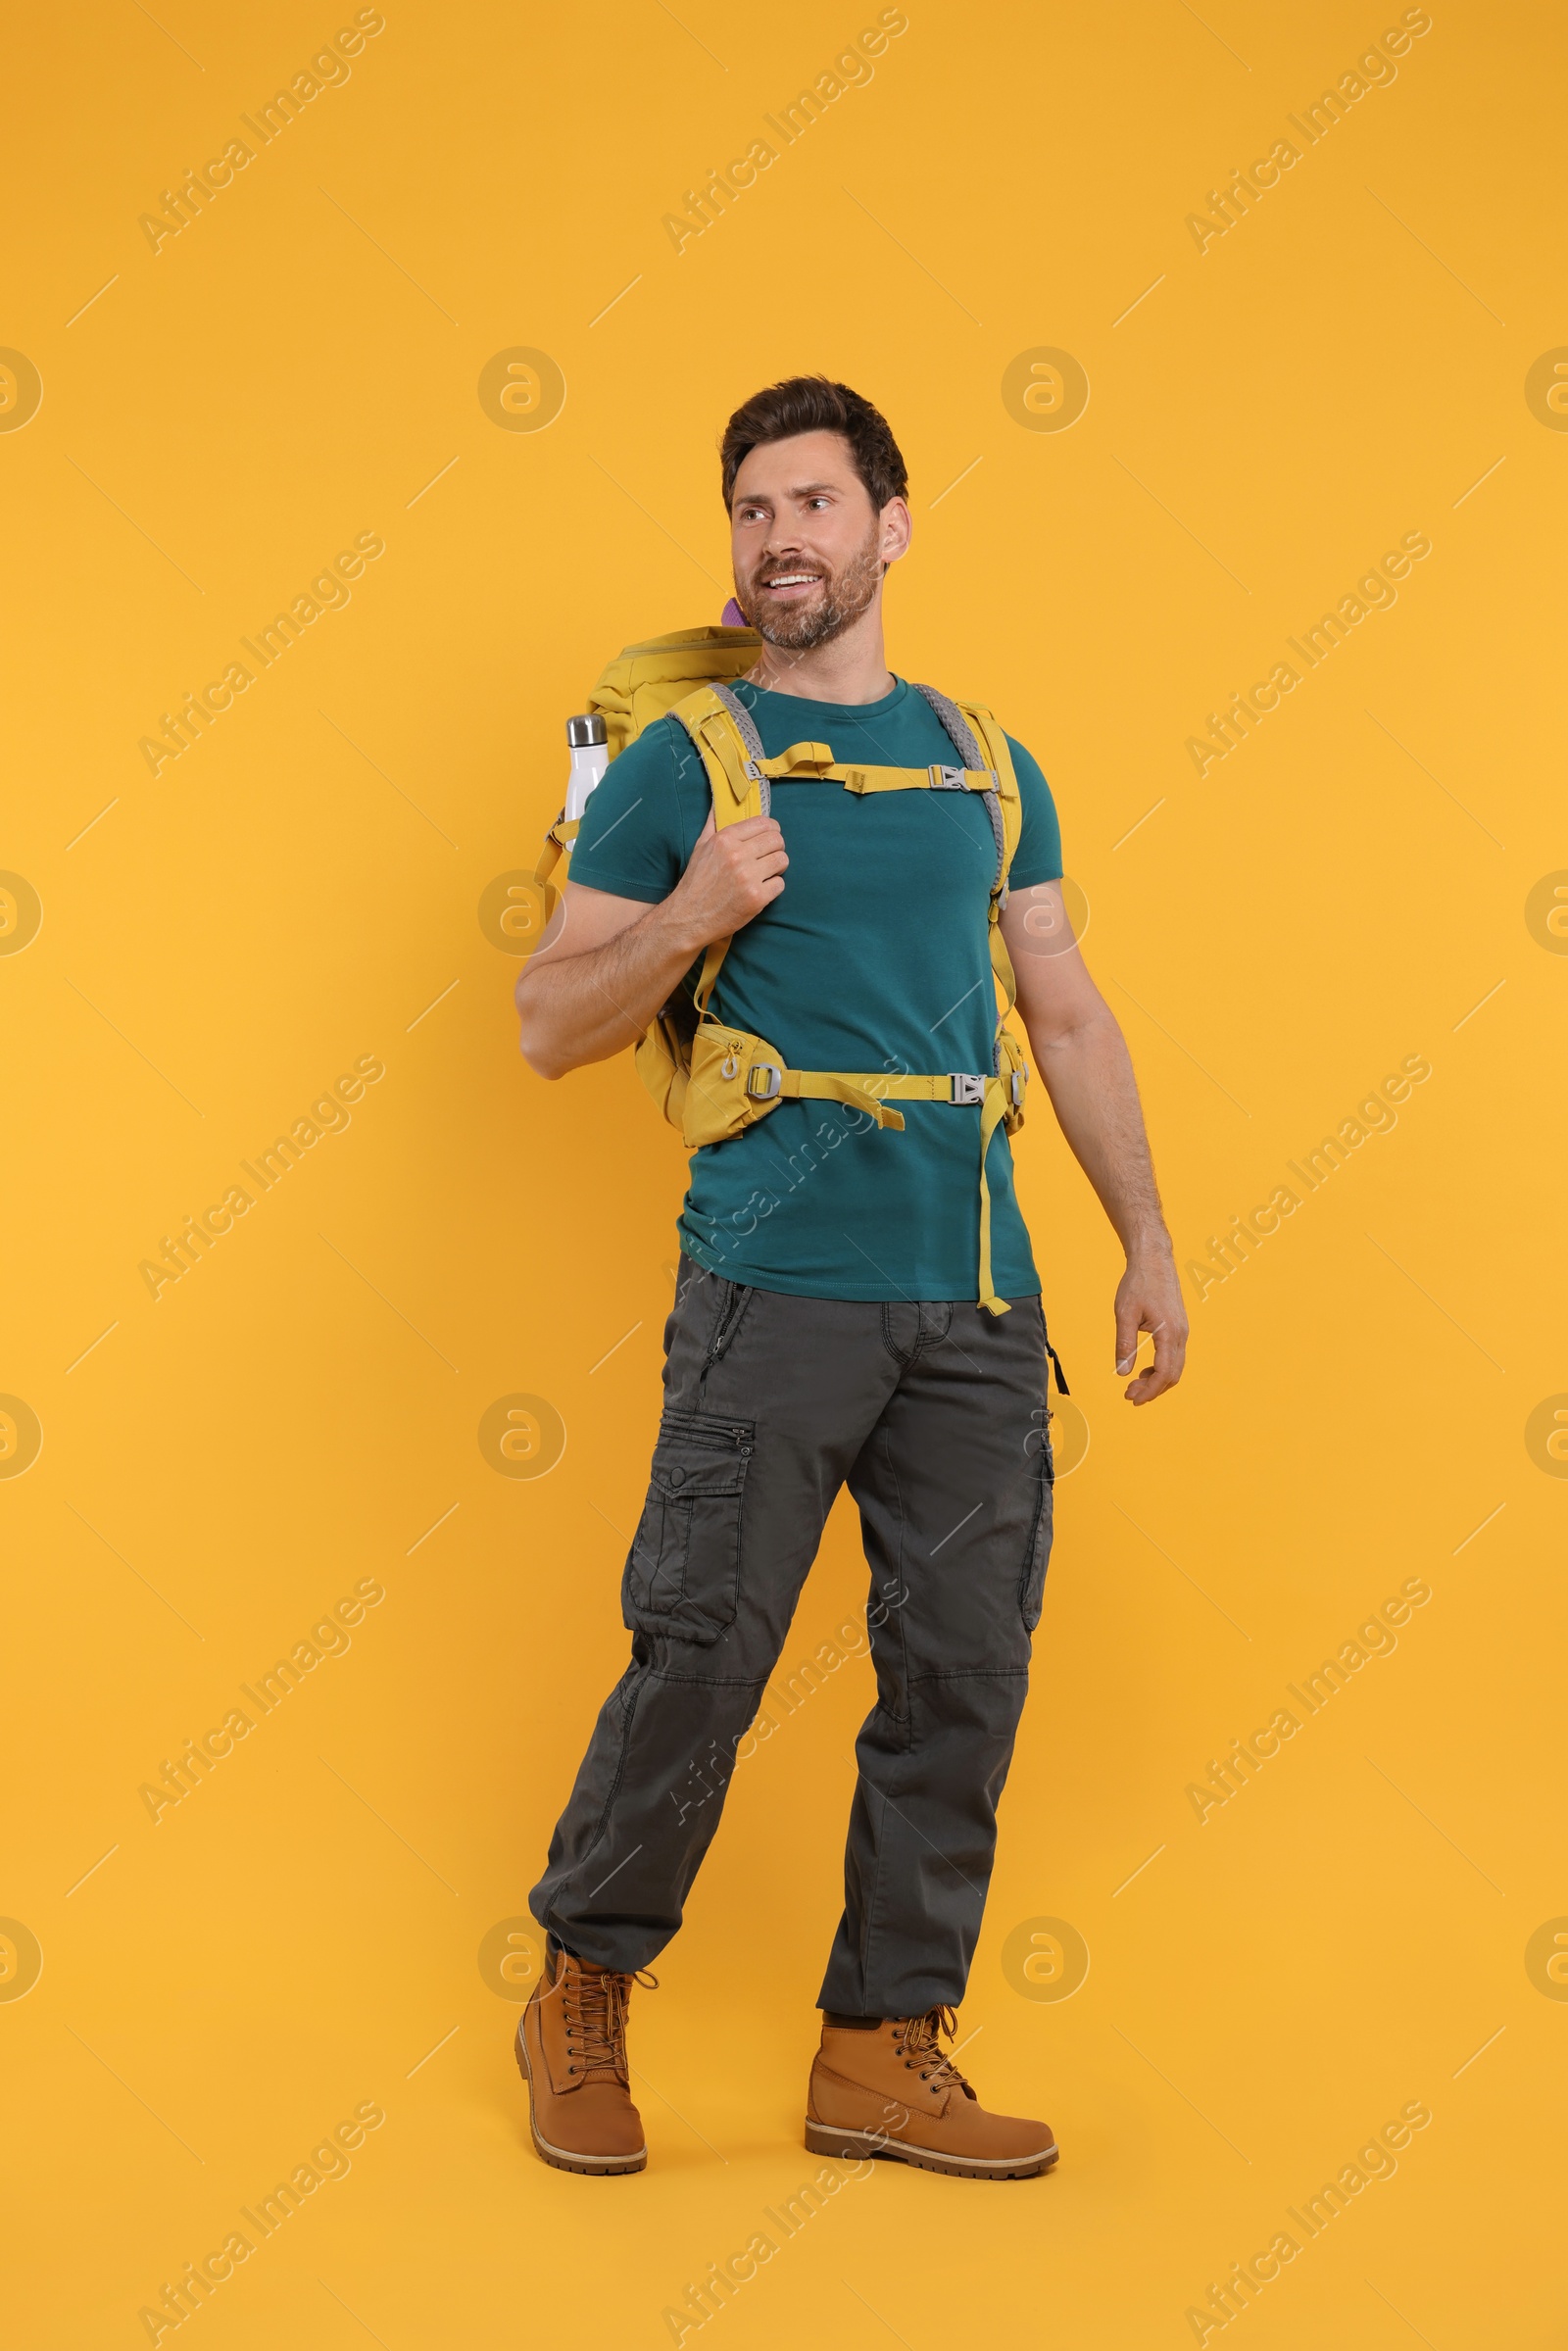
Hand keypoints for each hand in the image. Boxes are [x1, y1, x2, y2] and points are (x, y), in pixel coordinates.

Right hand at [666, 812, 786, 949]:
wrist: (689, 917)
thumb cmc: (696, 882)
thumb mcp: (700, 847)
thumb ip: (713, 823)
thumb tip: (718, 803)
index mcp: (725, 839)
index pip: (764, 823)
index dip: (771, 830)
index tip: (769, 837)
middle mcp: (737, 855)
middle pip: (777, 840)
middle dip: (776, 848)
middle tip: (768, 857)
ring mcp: (748, 877)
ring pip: (782, 861)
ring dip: (777, 867)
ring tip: (765, 873)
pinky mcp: (756, 897)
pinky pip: (780, 884)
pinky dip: (773, 887)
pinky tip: (760, 889)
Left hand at [1113, 1247, 1187, 1404]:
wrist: (1154, 1260)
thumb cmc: (1138, 1283)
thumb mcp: (1124, 1314)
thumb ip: (1124, 1344)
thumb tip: (1123, 1373)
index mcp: (1169, 1333)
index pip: (1163, 1373)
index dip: (1149, 1391)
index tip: (1132, 1399)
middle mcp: (1181, 1335)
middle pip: (1173, 1375)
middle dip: (1152, 1390)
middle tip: (1129, 1395)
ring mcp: (1183, 1331)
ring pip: (1175, 1367)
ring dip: (1157, 1380)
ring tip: (1134, 1385)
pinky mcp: (1179, 1327)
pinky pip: (1174, 1356)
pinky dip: (1161, 1368)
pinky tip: (1143, 1369)